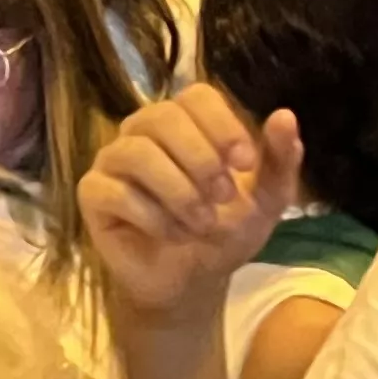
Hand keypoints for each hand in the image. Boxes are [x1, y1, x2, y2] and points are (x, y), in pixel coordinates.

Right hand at [76, 89, 300, 344]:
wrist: (191, 282)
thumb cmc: (225, 232)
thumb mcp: (267, 200)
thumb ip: (279, 159)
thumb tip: (285, 115)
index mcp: (184, 122)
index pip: (196, 96)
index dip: (222, 125)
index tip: (245, 165)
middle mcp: (142, 132)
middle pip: (162, 117)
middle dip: (200, 159)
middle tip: (224, 198)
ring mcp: (112, 161)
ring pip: (137, 153)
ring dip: (178, 191)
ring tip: (202, 223)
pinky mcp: (92, 194)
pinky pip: (115, 192)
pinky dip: (154, 217)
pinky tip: (175, 235)